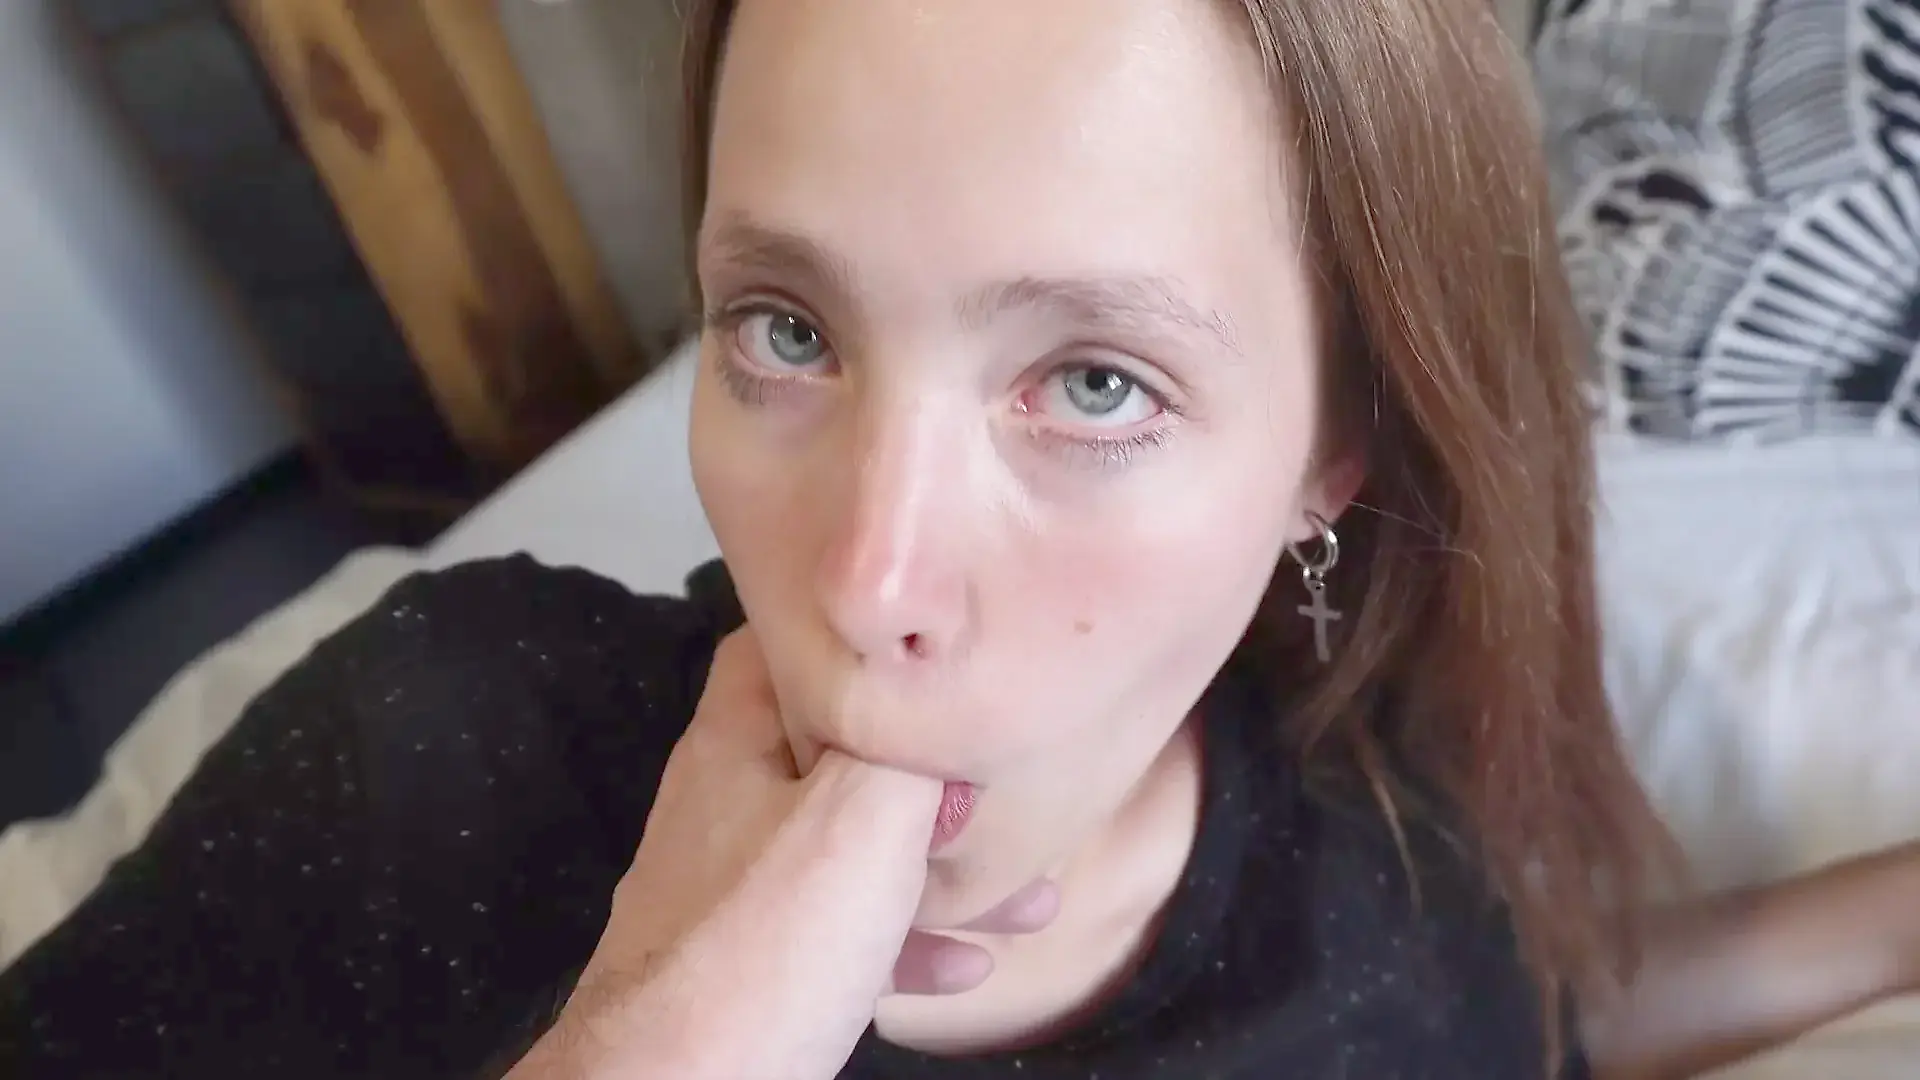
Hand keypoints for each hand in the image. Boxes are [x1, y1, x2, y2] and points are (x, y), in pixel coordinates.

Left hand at [513, 629, 1053, 1079]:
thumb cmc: (758, 948)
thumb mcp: (859, 818)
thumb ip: (907, 747)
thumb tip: (942, 697)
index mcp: (737, 744)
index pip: (779, 641)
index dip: (849, 627)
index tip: (923, 632)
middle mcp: (726, 807)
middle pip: (835, 756)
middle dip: (926, 770)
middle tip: (1001, 775)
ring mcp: (731, 893)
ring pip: (848, 856)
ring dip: (936, 867)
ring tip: (1027, 890)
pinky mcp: (747, 968)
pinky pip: (838, 935)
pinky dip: (906, 941)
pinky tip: (966, 964)